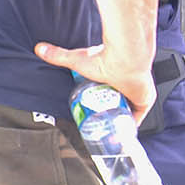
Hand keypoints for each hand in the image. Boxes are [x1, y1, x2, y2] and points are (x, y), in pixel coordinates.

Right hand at [34, 43, 156, 124]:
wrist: (126, 57)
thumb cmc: (104, 57)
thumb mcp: (77, 60)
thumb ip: (58, 55)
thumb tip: (39, 47)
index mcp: (116, 76)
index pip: (109, 94)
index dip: (101, 105)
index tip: (90, 114)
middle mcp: (129, 84)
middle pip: (117, 106)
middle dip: (107, 117)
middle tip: (93, 127)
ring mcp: (139, 93)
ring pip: (127, 113)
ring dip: (116, 123)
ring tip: (102, 134)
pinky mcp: (146, 100)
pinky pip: (137, 119)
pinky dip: (128, 127)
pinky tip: (117, 136)